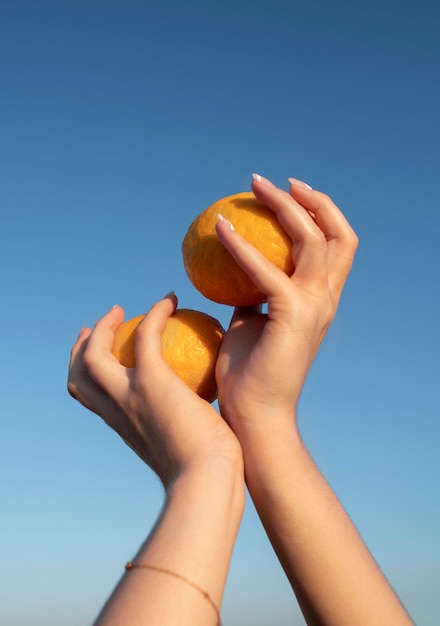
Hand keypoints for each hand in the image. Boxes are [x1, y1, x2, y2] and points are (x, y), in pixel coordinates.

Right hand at [68, 294, 240, 487]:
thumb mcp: (184, 448)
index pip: (91, 398)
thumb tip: (201, 418)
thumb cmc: (205, 470)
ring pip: (94, 355)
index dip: (88, 374)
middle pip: (78, 375)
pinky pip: (146, 335)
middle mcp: (117, 411)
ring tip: (121, 310)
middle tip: (95, 327)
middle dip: (80, 348)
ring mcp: (129, 395)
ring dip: (103, 328)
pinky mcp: (152, 381)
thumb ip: (183, 431)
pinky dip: (155, 314)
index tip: (102, 356)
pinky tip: (171, 300)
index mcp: (123, 427)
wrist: (207, 480)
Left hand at [215, 175, 357, 435]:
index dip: (321, 214)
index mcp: (323, 300)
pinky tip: (218, 227)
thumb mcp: (252, 323)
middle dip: (313, 199)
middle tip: (275, 182)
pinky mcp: (292, 314)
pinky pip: (263, 268)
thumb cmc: (250, 372)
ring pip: (312, 239)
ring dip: (283, 207)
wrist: (255, 415)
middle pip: (336, 234)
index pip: (337, 246)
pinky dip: (240, 244)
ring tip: (255, 187)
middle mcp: (327, 299)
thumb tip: (232, 272)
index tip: (289, 194)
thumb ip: (252, 295)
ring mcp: (315, 305)